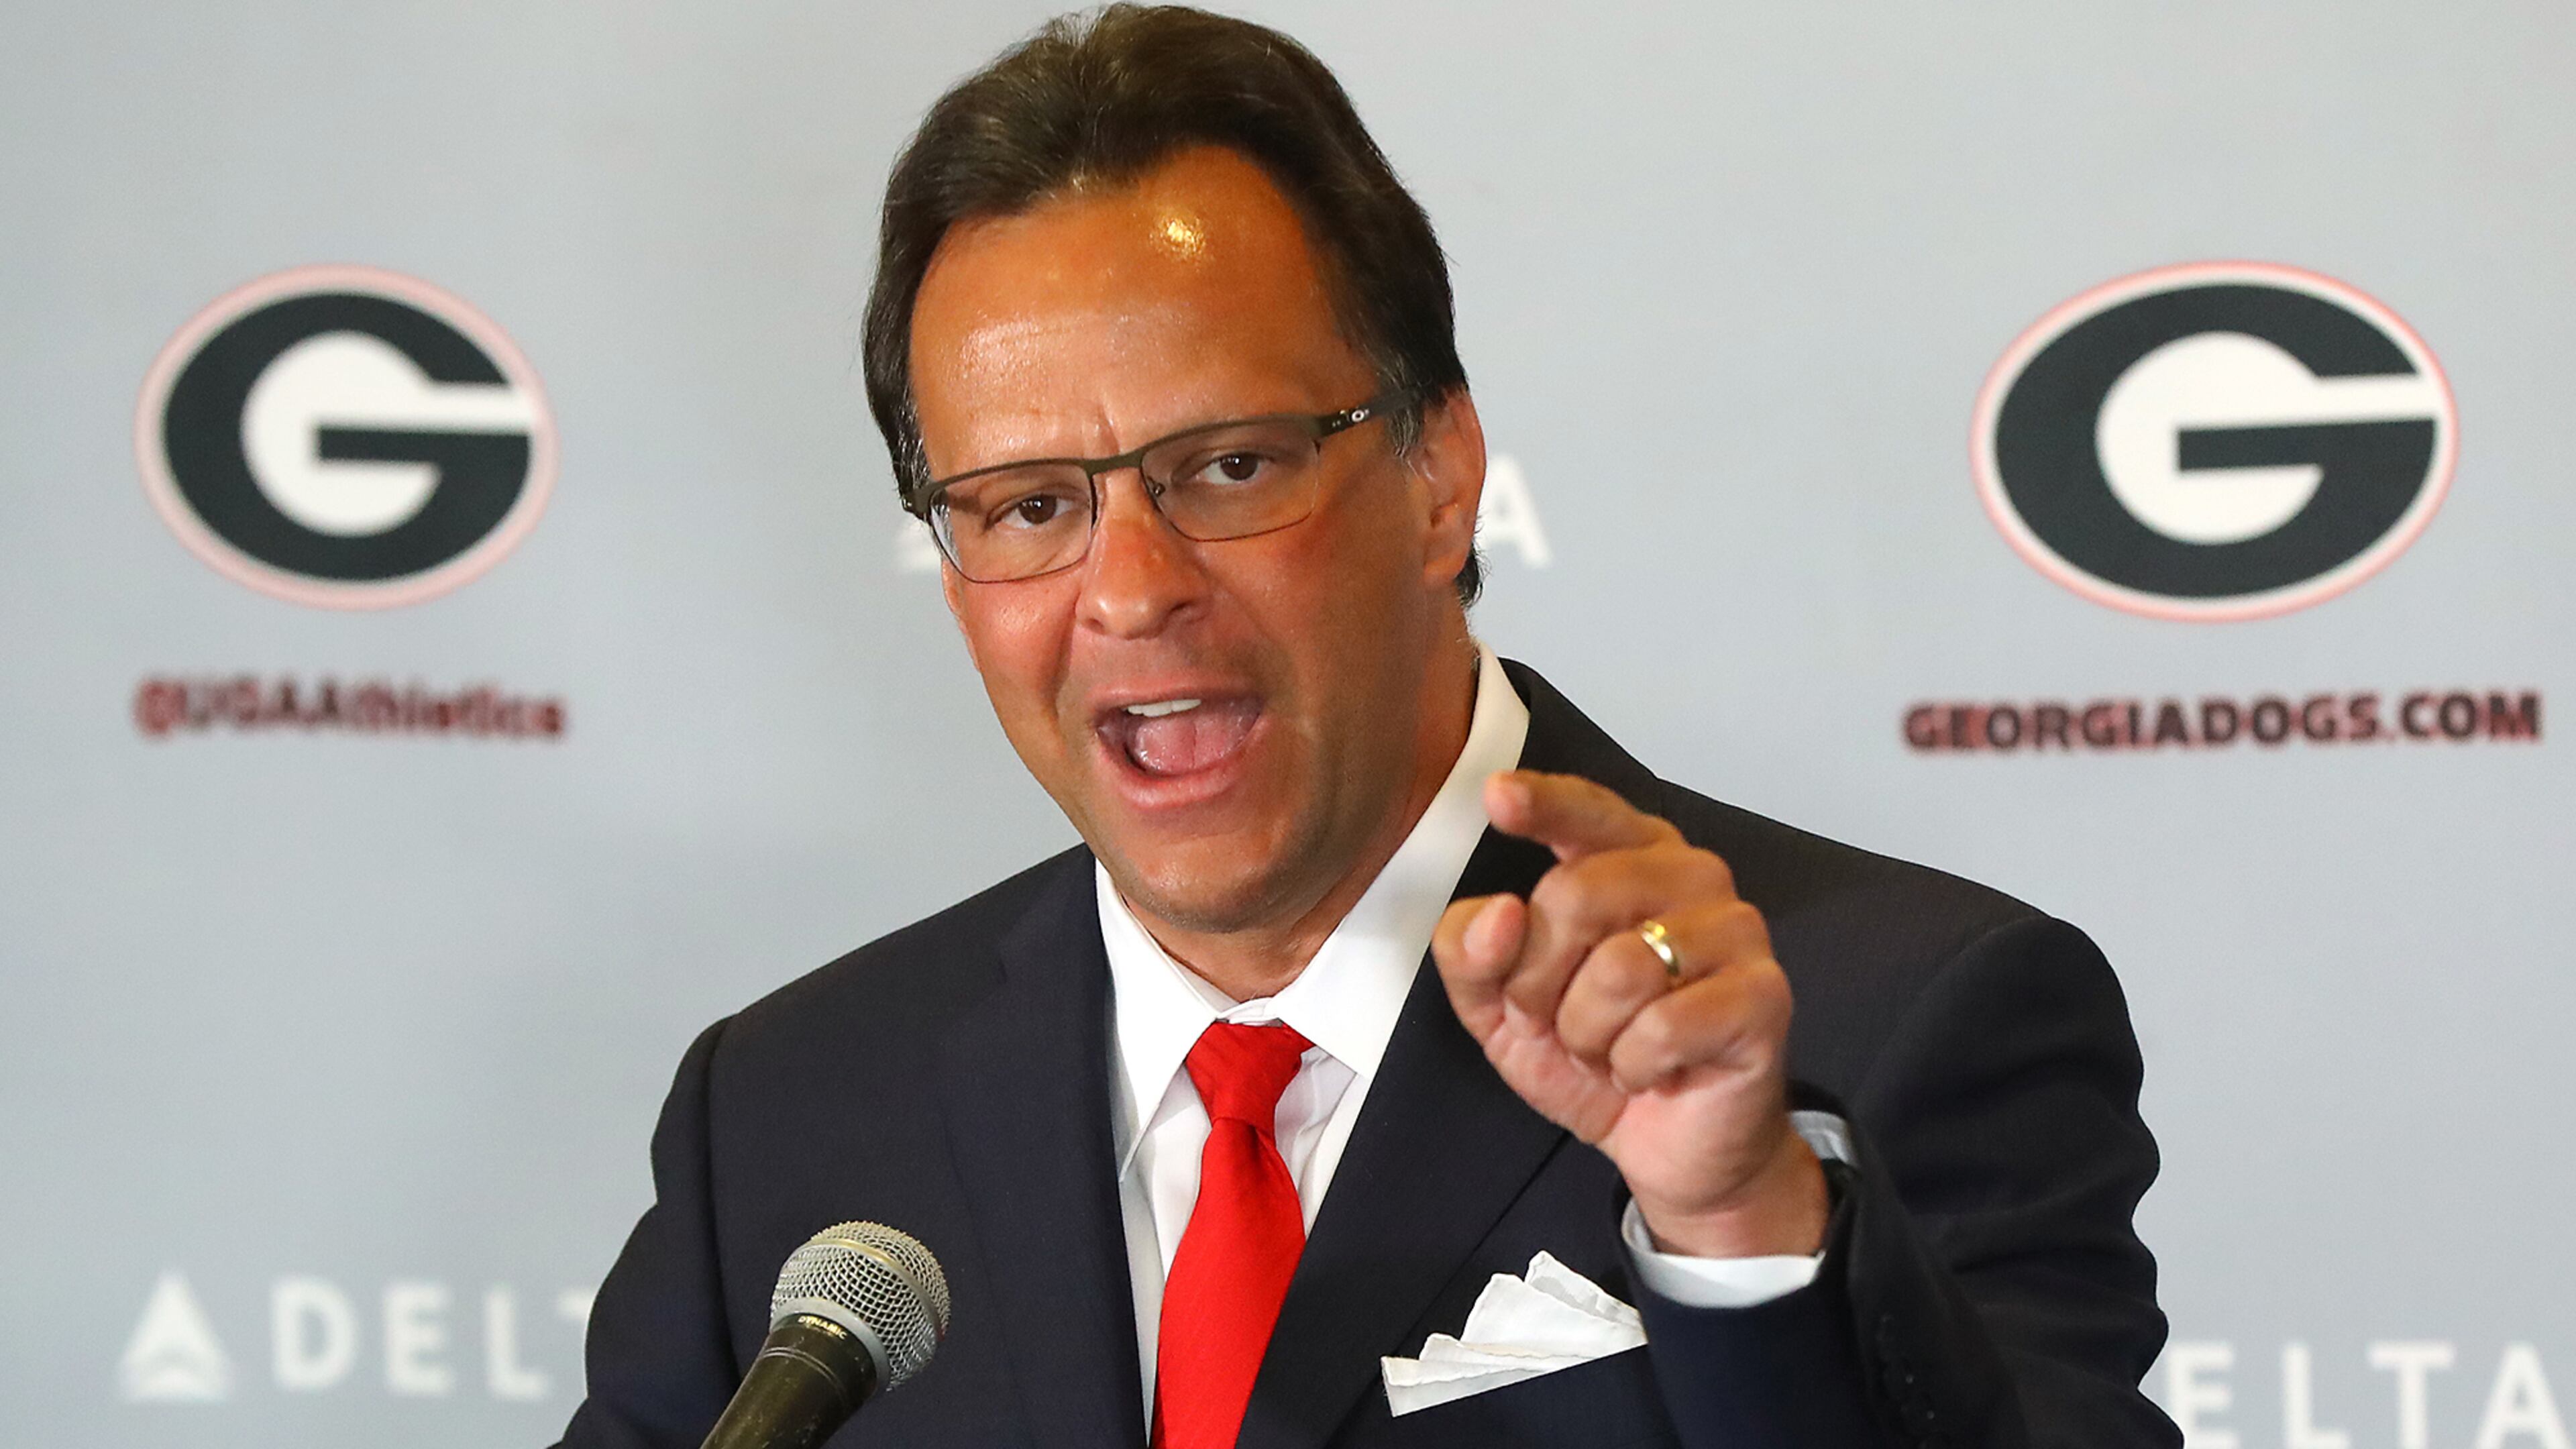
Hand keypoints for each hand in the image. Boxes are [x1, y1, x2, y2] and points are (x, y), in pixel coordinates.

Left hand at [1432, 771, 1826, 1258]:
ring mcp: (1736, 930)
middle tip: (1560, 1022)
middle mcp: (1690, 875)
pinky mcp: (1764, 994)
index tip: (1498, 795)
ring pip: (1619, 966)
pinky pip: (1662, 1027)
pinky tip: (1651, 1073)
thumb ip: (1472, 955)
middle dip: (1540, 980)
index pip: (1585, 811)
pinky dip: (1633, 1066)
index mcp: (1628, 857)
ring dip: (1588, 1033)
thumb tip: (1497, 916)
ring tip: (1609, 1050)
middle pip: (1575, 893)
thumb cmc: (1594, 1056)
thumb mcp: (1500, 1009)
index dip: (1543, 801)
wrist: (1672, 1147)